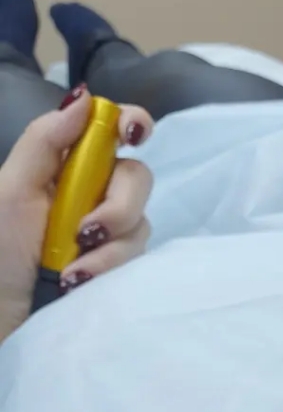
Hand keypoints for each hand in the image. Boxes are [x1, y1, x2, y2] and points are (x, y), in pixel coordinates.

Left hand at [0, 90, 153, 343]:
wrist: (1, 312)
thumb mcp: (12, 189)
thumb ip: (46, 142)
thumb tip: (84, 99)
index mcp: (67, 166)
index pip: (110, 132)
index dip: (131, 123)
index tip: (134, 133)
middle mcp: (94, 194)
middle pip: (137, 178)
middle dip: (119, 205)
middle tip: (86, 230)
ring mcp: (109, 233)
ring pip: (140, 223)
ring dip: (108, 248)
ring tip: (71, 270)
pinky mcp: (118, 267)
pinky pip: (137, 259)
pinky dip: (107, 270)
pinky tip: (79, 282)